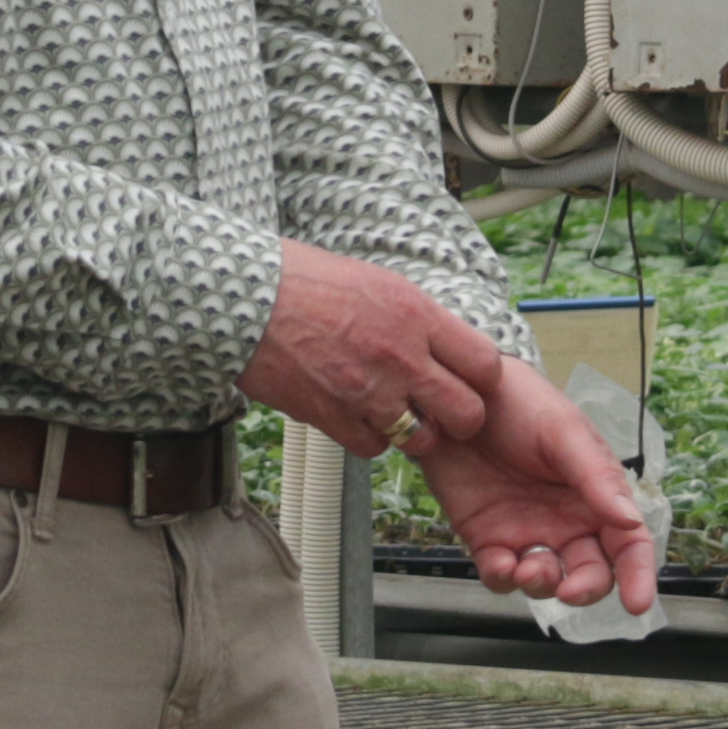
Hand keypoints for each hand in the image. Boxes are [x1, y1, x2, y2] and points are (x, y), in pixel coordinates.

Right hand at [241, 244, 499, 463]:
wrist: (242, 298)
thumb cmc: (300, 280)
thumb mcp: (376, 281)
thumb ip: (415, 317)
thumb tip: (442, 342)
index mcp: (415, 314)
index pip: (485, 363)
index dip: (483, 378)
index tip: (472, 380)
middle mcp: (399, 356)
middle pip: (466, 413)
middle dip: (460, 417)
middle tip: (445, 410)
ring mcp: (367, 392)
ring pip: (422, 439)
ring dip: (413, 431)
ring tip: (395, 411)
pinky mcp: (333, 417)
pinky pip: (374, 447)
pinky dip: (370, 437)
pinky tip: (358, 414)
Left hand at [408, 357, 654, 612]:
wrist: (460, 394)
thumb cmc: (521, 404)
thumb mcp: (564, 433)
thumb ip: (596, 477)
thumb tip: (629, 519)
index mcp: (597, 495)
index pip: (628, 543)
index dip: (637, 575)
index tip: (637, 603)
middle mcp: (567, 520)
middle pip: (591, 572)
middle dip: (586, 589)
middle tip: (570, 589)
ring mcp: (527, 532)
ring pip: (546, 579)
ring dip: (542, 584)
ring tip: (529, 569)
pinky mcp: (487, 538)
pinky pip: (500, 574)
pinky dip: (503, 578)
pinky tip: (500, 562)